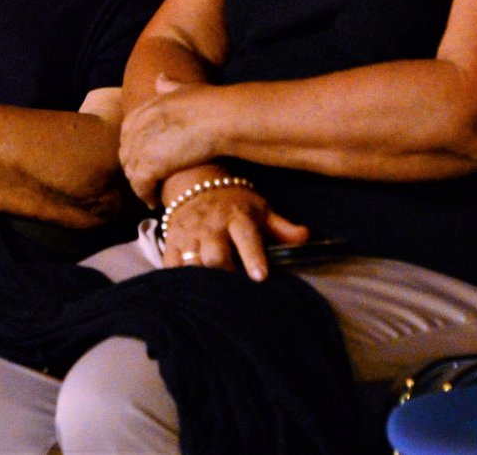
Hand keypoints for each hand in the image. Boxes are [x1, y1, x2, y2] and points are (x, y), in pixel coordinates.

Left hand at [120, 75, 224, 207]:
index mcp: (146, 108)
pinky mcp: (151, 165)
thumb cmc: (212, 103)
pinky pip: (140, 185)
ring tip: (151, 194)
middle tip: (147, 181)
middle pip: (127, 153)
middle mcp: (139, 126)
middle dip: (134, 168)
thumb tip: (160, 79)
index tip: (144, 158)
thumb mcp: (186, 88)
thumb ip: (170, 86)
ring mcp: (143, 145)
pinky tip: (154, 202)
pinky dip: (145, 195)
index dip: (134, 147)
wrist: (222, 117)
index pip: (128, 131)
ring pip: (131, 171)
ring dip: (139, 184)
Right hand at [159, 176, 308, 281]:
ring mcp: (188, 234)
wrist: (195, 182)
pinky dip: (179, 279)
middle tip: (237, 291)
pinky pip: (170, 265)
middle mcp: (211, 226)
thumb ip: (283, 228)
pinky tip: (189, 290)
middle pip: (213, 255)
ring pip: (190, 262)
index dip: (253, 258)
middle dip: (224, 274)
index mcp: (238, 217)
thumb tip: (306, 237)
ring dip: (202, 280)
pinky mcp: (171, 241)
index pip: (246, 237)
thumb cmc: (235, 204)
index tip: (260, 277)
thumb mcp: (262, 210)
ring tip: (214, 295)